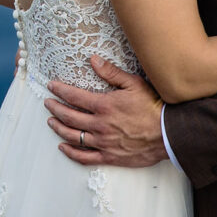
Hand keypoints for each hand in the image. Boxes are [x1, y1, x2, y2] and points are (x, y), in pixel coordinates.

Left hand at [43, 56, 167, 167]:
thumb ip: (111, 72)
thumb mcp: (133, 84)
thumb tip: (92, 59)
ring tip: (51, 121)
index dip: (60, 90)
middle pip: (69, 116)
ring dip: (59, 128)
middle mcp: (99, 125)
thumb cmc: (153, 107)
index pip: (73, 96)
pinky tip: (63, 147)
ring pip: (72, 136)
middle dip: (55, 108)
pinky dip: (71, 153)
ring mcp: (103, 142)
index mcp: (104, 106)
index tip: (51, 86)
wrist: (169, 134)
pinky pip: (85, 157)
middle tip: (47, 103)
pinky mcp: (109, 156)